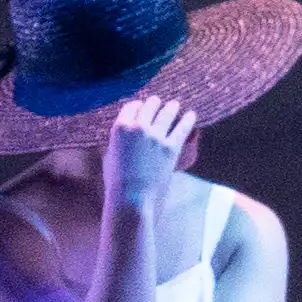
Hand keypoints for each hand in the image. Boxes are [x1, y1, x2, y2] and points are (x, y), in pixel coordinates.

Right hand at [99, 89, 195, 207]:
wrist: (131, 198)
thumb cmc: (117, 180)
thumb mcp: (110, 154)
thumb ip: (118, 139)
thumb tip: (124, 132)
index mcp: (120, 128)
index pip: (132, 106)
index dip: (139, 105)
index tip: (143, 106)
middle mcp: (139, 127)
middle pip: (151, 105)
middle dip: (155, 103)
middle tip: (159, 103)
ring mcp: (157, 136)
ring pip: (168, 111)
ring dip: (172, 107)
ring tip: (175, 105)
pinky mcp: (172, 147)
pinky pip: (183, 127)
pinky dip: (188, 119)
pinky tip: (191, 115)